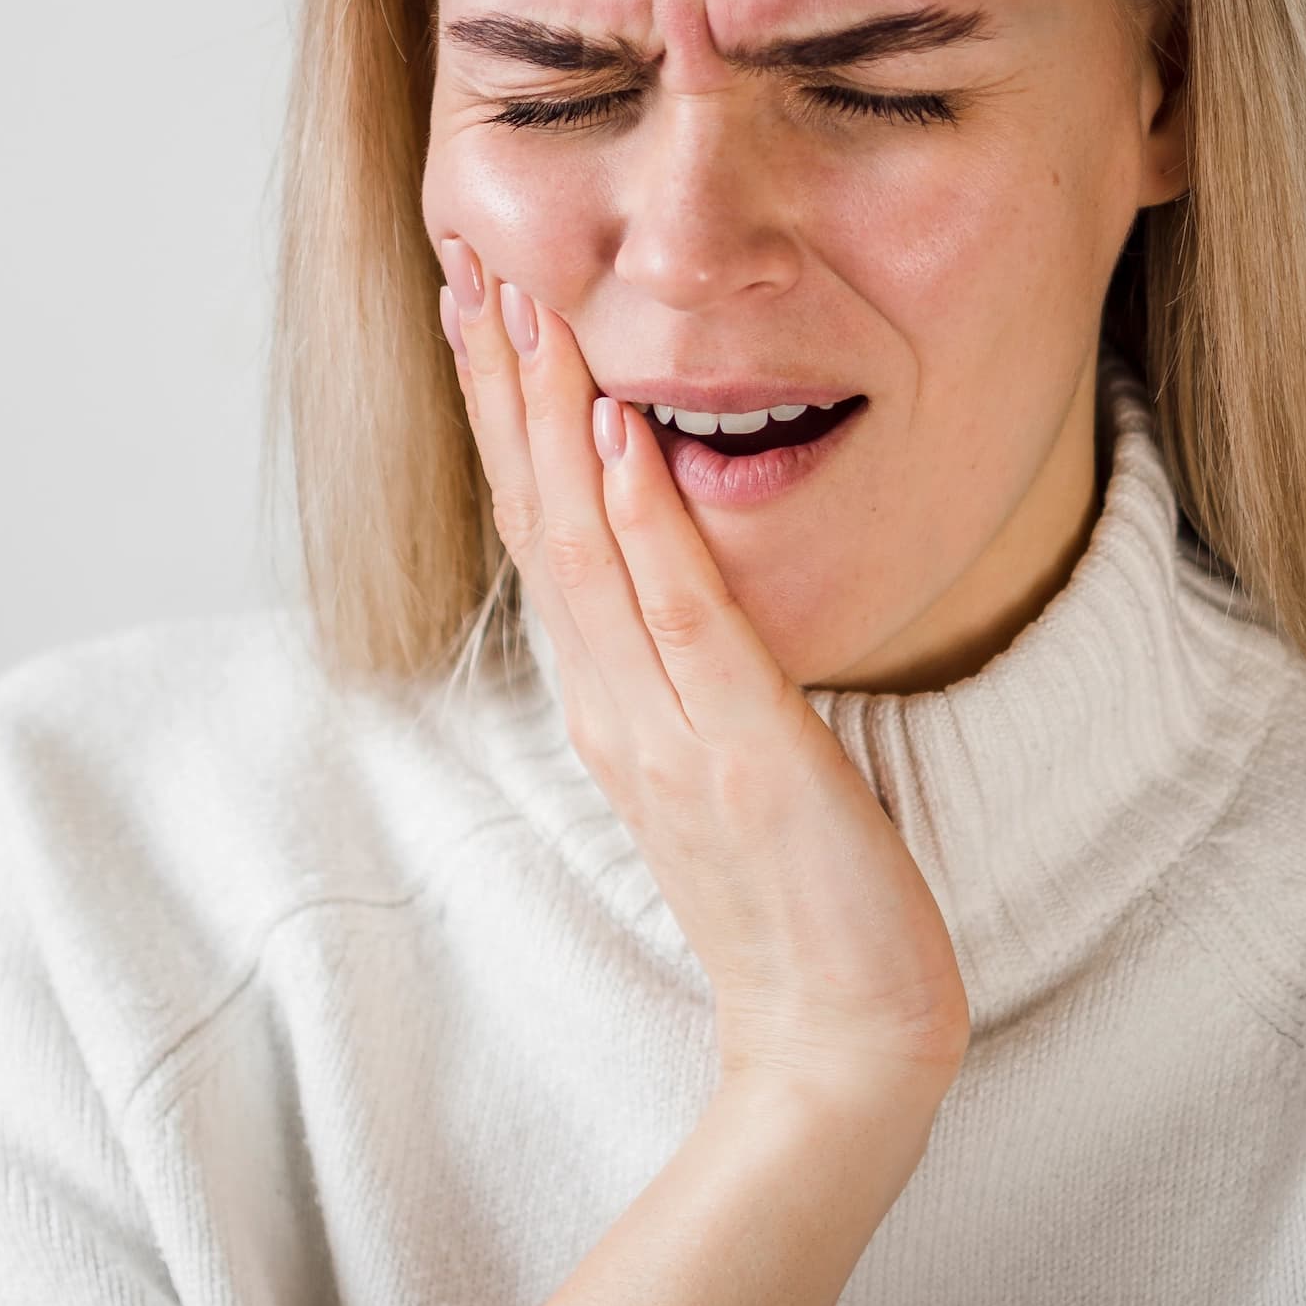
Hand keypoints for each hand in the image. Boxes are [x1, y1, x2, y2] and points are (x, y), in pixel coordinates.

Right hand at [436, 237, 970, 1102]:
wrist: (836, 1043)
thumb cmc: (792, 903)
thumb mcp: (722, 760)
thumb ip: (682, 670)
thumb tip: (669, 573)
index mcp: (611, 702)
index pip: (540, 531)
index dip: (503, 417)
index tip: (482, 306)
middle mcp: (615, 705)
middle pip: (534, 518)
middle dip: (500, 387)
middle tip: (469, 262)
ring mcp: (668, 731)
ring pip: (583, 550)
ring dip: (547, 422)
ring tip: (522, 310)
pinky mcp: (743, 754)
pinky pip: (681, 621)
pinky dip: (644, 525)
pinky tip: (618, 436)